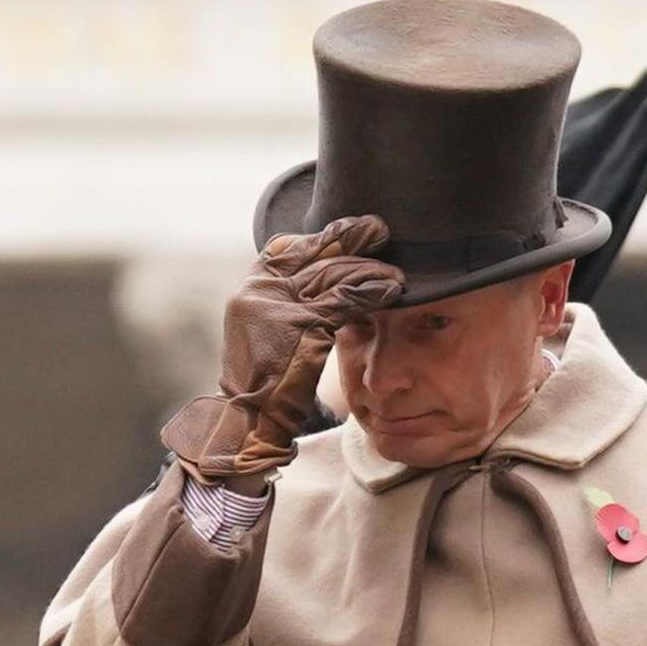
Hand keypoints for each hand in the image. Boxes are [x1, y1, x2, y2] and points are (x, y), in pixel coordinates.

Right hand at [158, 218, 401, 484]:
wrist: (251, 418)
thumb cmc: (268, 380)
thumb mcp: (271, 331)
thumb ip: (289, 301)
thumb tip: (327, 276)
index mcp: (251, 288)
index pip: (286, 248)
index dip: (321, 237)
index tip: (352, 227)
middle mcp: (260, 291)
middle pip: (314, 256)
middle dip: (350, 240)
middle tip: (380, 229)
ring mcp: (278, 307)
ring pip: (333, 275)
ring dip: (369, 269)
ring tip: (396, 269)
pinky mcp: (301, 326)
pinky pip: (344, 301)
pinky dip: (372, 293)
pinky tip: (392, 289)